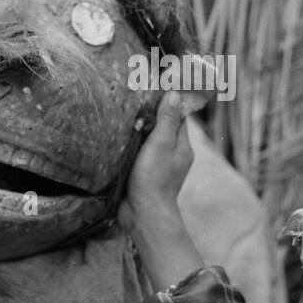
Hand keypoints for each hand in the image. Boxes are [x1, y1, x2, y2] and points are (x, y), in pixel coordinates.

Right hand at [126, 92, 193, 221]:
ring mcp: (160, 166)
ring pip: (151, 141)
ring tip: (124, 115)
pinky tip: (119, 139)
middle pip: (165, 127)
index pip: (179, 116)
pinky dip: (132, 145)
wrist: (143, 215)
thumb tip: (174, 93)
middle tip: (134, 99)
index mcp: (183, 146)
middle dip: (152, 115)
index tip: (154, 87)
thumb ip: (167, 120)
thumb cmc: (154, 179)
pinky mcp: (145, 175)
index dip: (168, 101)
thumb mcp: (160, 145)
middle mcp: (174, 155)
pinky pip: (140, 154)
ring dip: (140, 131)